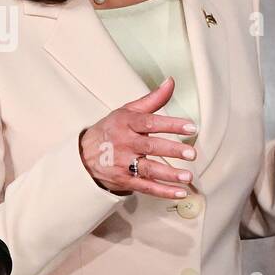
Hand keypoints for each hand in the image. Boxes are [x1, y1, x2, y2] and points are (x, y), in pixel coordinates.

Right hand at [79, 77, 197, 198]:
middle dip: (172, 150)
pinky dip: (163, 191)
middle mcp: (124, 143)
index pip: (150, 123)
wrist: (83, 155)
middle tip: (191, 153)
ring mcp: (123, 163)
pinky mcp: (124, 180)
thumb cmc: (111, 129)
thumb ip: (152, 99)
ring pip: (148, 169)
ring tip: (187, 176)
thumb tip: (171, 82)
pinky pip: (145, 187)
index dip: (171, 124)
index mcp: (126, 123)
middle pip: (150, 147)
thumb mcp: (128, 111)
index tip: (191, 127)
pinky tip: (180, 192)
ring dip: (169, 174)